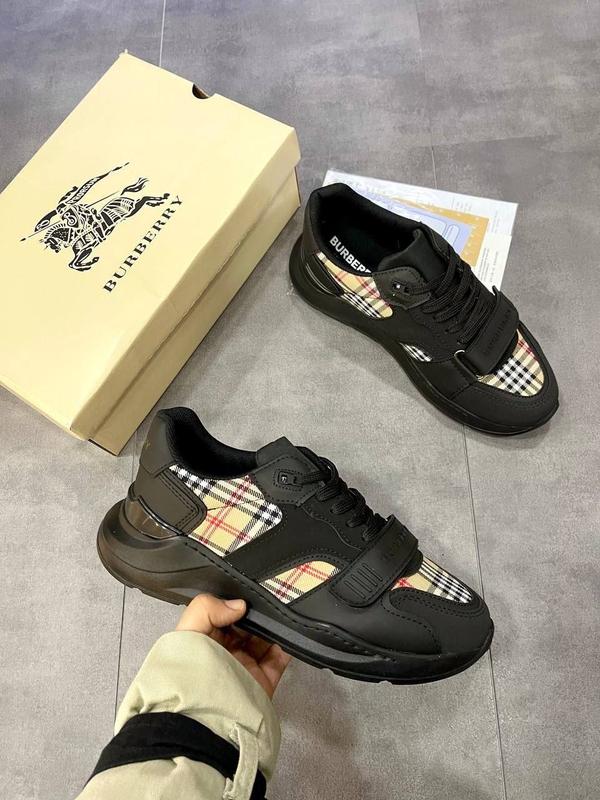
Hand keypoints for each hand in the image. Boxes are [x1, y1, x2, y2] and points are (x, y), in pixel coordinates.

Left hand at [176, 594, 290, 698]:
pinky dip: (287, 645)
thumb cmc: (191, 672)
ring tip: (282, 611)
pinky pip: (280, 658)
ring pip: (265, 638)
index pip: (224, 614)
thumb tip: (240, 605)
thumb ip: (206, 608)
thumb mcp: (188, 632)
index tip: (249, 593)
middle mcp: (227, 651)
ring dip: (274, 626)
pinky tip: (289, 631)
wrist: (207, 719)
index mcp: (206, 638)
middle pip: (248, 626)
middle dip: (258, 613)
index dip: (235, 603)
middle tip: (270, 597)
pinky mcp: (264, 679)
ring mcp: (247, 665)